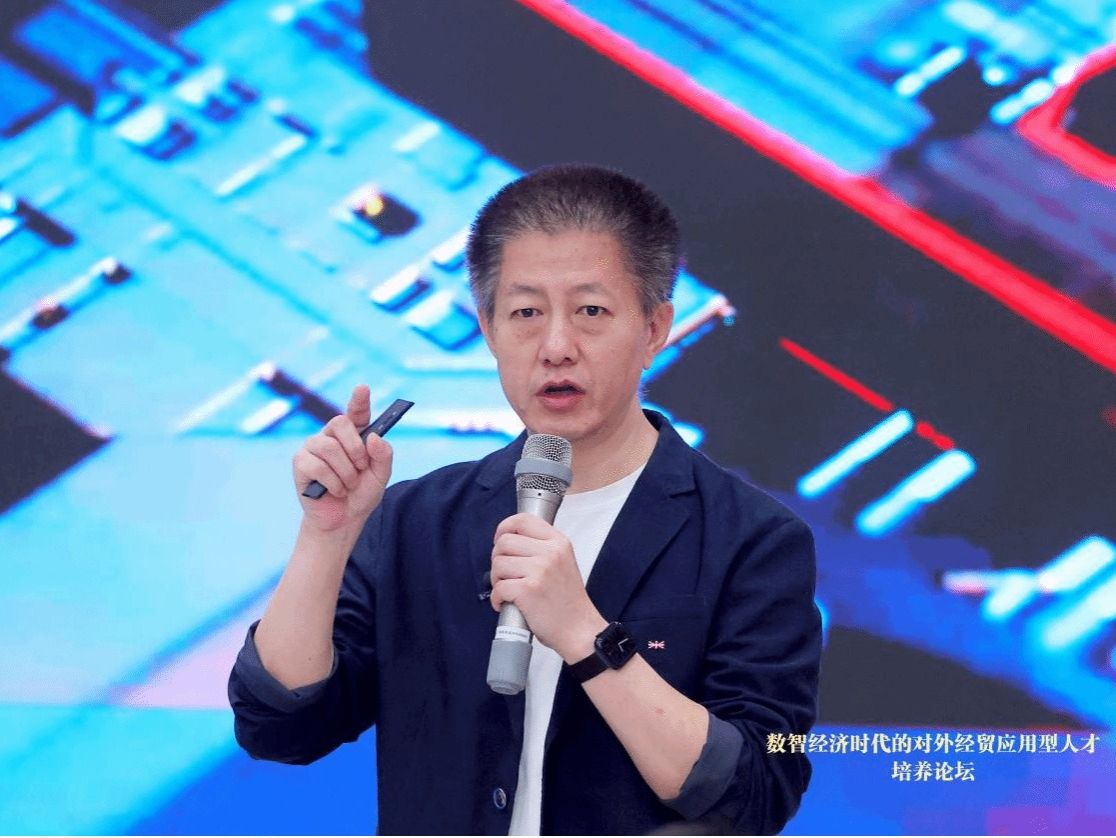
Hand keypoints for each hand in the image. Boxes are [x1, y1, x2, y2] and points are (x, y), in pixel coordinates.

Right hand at [293, 384, 392, 531]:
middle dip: (355, 448)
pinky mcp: (300, 462)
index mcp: (353, 434)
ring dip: (345, 472)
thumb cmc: (361, 494)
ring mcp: (313, 447)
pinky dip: (332, 482)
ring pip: (329, 447)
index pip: (356, 412)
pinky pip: (317, 465)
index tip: (363, 388)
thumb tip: (372, 436)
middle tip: (360, 468)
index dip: (359, 399)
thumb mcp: (381, 476)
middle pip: (339, 423)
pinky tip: (335, 490)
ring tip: (347, 485)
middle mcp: (331, 436)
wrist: (343, 520)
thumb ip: (383, 455)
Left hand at [490, 513, 607, 661]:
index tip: (499, 540)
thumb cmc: (567, 601)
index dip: (504, 528)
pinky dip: (496, 598)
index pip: (522, 520)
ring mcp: (540, 571)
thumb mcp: (563, 562)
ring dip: (496, 580)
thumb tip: (508, 541)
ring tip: (507, 590)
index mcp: (558, 542)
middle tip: (504, 574)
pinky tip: (505, 603)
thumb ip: (541, 547)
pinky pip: (498, 587)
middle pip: (504, 542)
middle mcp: (550, 552)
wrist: (579, 629)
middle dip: (497, 559)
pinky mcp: (528, 590)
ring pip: (498, 564)